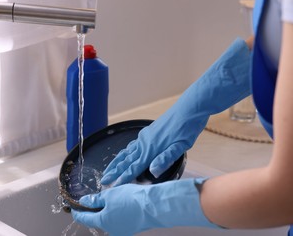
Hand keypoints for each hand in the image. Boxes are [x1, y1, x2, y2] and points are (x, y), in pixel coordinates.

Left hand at [72, 178, 219, 235]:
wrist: (154, 206)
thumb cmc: (132, 200)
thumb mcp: (109, 195)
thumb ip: (96, 199)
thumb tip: (85, 201)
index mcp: (103, 221)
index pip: (85, 218)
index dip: (78, 211)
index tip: (73, 208)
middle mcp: (112, 230)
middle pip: (98, 219)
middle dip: (95, 209)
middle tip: (93, 199)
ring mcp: (124, 230)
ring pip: (111, 219)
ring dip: (108, 210)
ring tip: (111, 197)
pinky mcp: (133, 227)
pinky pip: (121, 219)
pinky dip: (118, 212)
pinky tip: (124, 202)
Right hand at [101, 38, 251, 185]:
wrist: (189, 107)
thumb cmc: (187, 127)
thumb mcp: (181, 145)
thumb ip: (166, 158)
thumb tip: (153, 171)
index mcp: (152, 148)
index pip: (135, 166)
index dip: (124, 176)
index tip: (113, 185)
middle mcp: (145, 143)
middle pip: (127, 159)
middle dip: (115, 170)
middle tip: (103, 179)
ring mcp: (146, 137)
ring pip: (127, 152)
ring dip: (117, 161)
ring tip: (109, 168)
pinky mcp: (149, 132)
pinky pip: (133, 145)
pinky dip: (125, 152)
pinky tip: (124, 153)